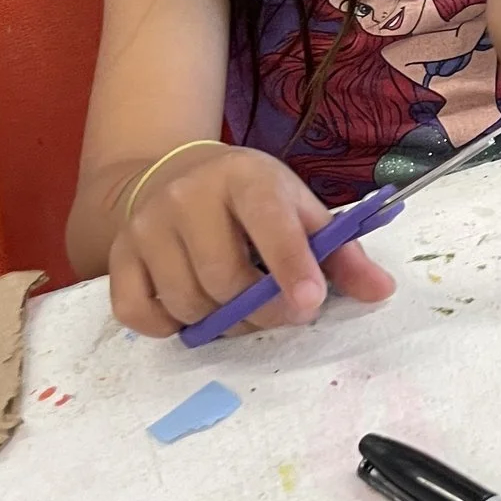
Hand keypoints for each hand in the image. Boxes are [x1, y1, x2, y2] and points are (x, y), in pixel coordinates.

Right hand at [106, 144, 395, 337]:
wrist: (172, 174)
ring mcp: (146, 227)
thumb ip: (341, 252)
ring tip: (238, 306)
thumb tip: (382, 290)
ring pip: (186, 301)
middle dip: (260, 310)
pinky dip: (170, 327)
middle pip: (224, 277)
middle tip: (279, 311)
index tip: (309, 302)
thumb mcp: (298, 208)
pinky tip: (193, 310)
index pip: (269, 222)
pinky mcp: (118, 256)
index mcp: (245, 178)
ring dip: (220, 323)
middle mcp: (188, 196)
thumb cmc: (250, 199)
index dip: (291, 265)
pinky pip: (140, 314)